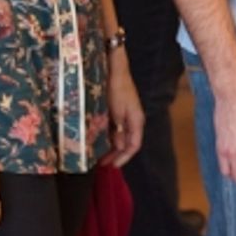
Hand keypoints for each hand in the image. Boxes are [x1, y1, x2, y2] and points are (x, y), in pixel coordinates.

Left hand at [105, 51, 144, 166]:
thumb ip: (119, 129)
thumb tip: (119, 146)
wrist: (115, 69)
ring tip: (98, 155)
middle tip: (102, 164)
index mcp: (136, 121)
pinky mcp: (119, 110)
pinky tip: (98, 139)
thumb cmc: (118, 88)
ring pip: (120, 136)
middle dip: (116, 154)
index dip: (124, 157)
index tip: (112, 166)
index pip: (134, 145)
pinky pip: (115, 128)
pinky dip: (108, 136)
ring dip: (111, 146)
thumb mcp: (117, 111)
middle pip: (127, 143)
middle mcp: (133, 120)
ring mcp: (126, 115)